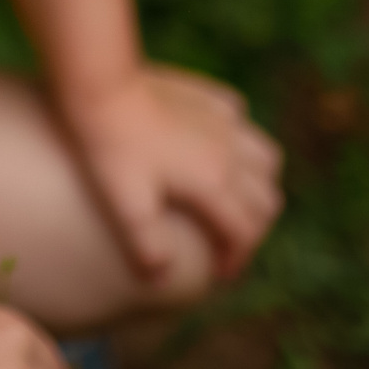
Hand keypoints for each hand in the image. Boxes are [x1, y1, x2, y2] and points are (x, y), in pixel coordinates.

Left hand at [61, 64, 282, 282]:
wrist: (101, 88)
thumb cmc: (111, 148)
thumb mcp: (125, 205)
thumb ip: (147, 246)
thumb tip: (160, 280)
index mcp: (214, 182)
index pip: (245, 231)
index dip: (237, 259)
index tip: (220, 274)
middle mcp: (229, 152)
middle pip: (267, 199)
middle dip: (254, 227)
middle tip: (226, 242)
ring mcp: (223, 120)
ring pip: (266, 157)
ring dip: (258, 183)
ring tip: (230, 197)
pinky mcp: (208, 97)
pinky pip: (241, 119)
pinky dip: (238, 139)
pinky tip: (215, 144)